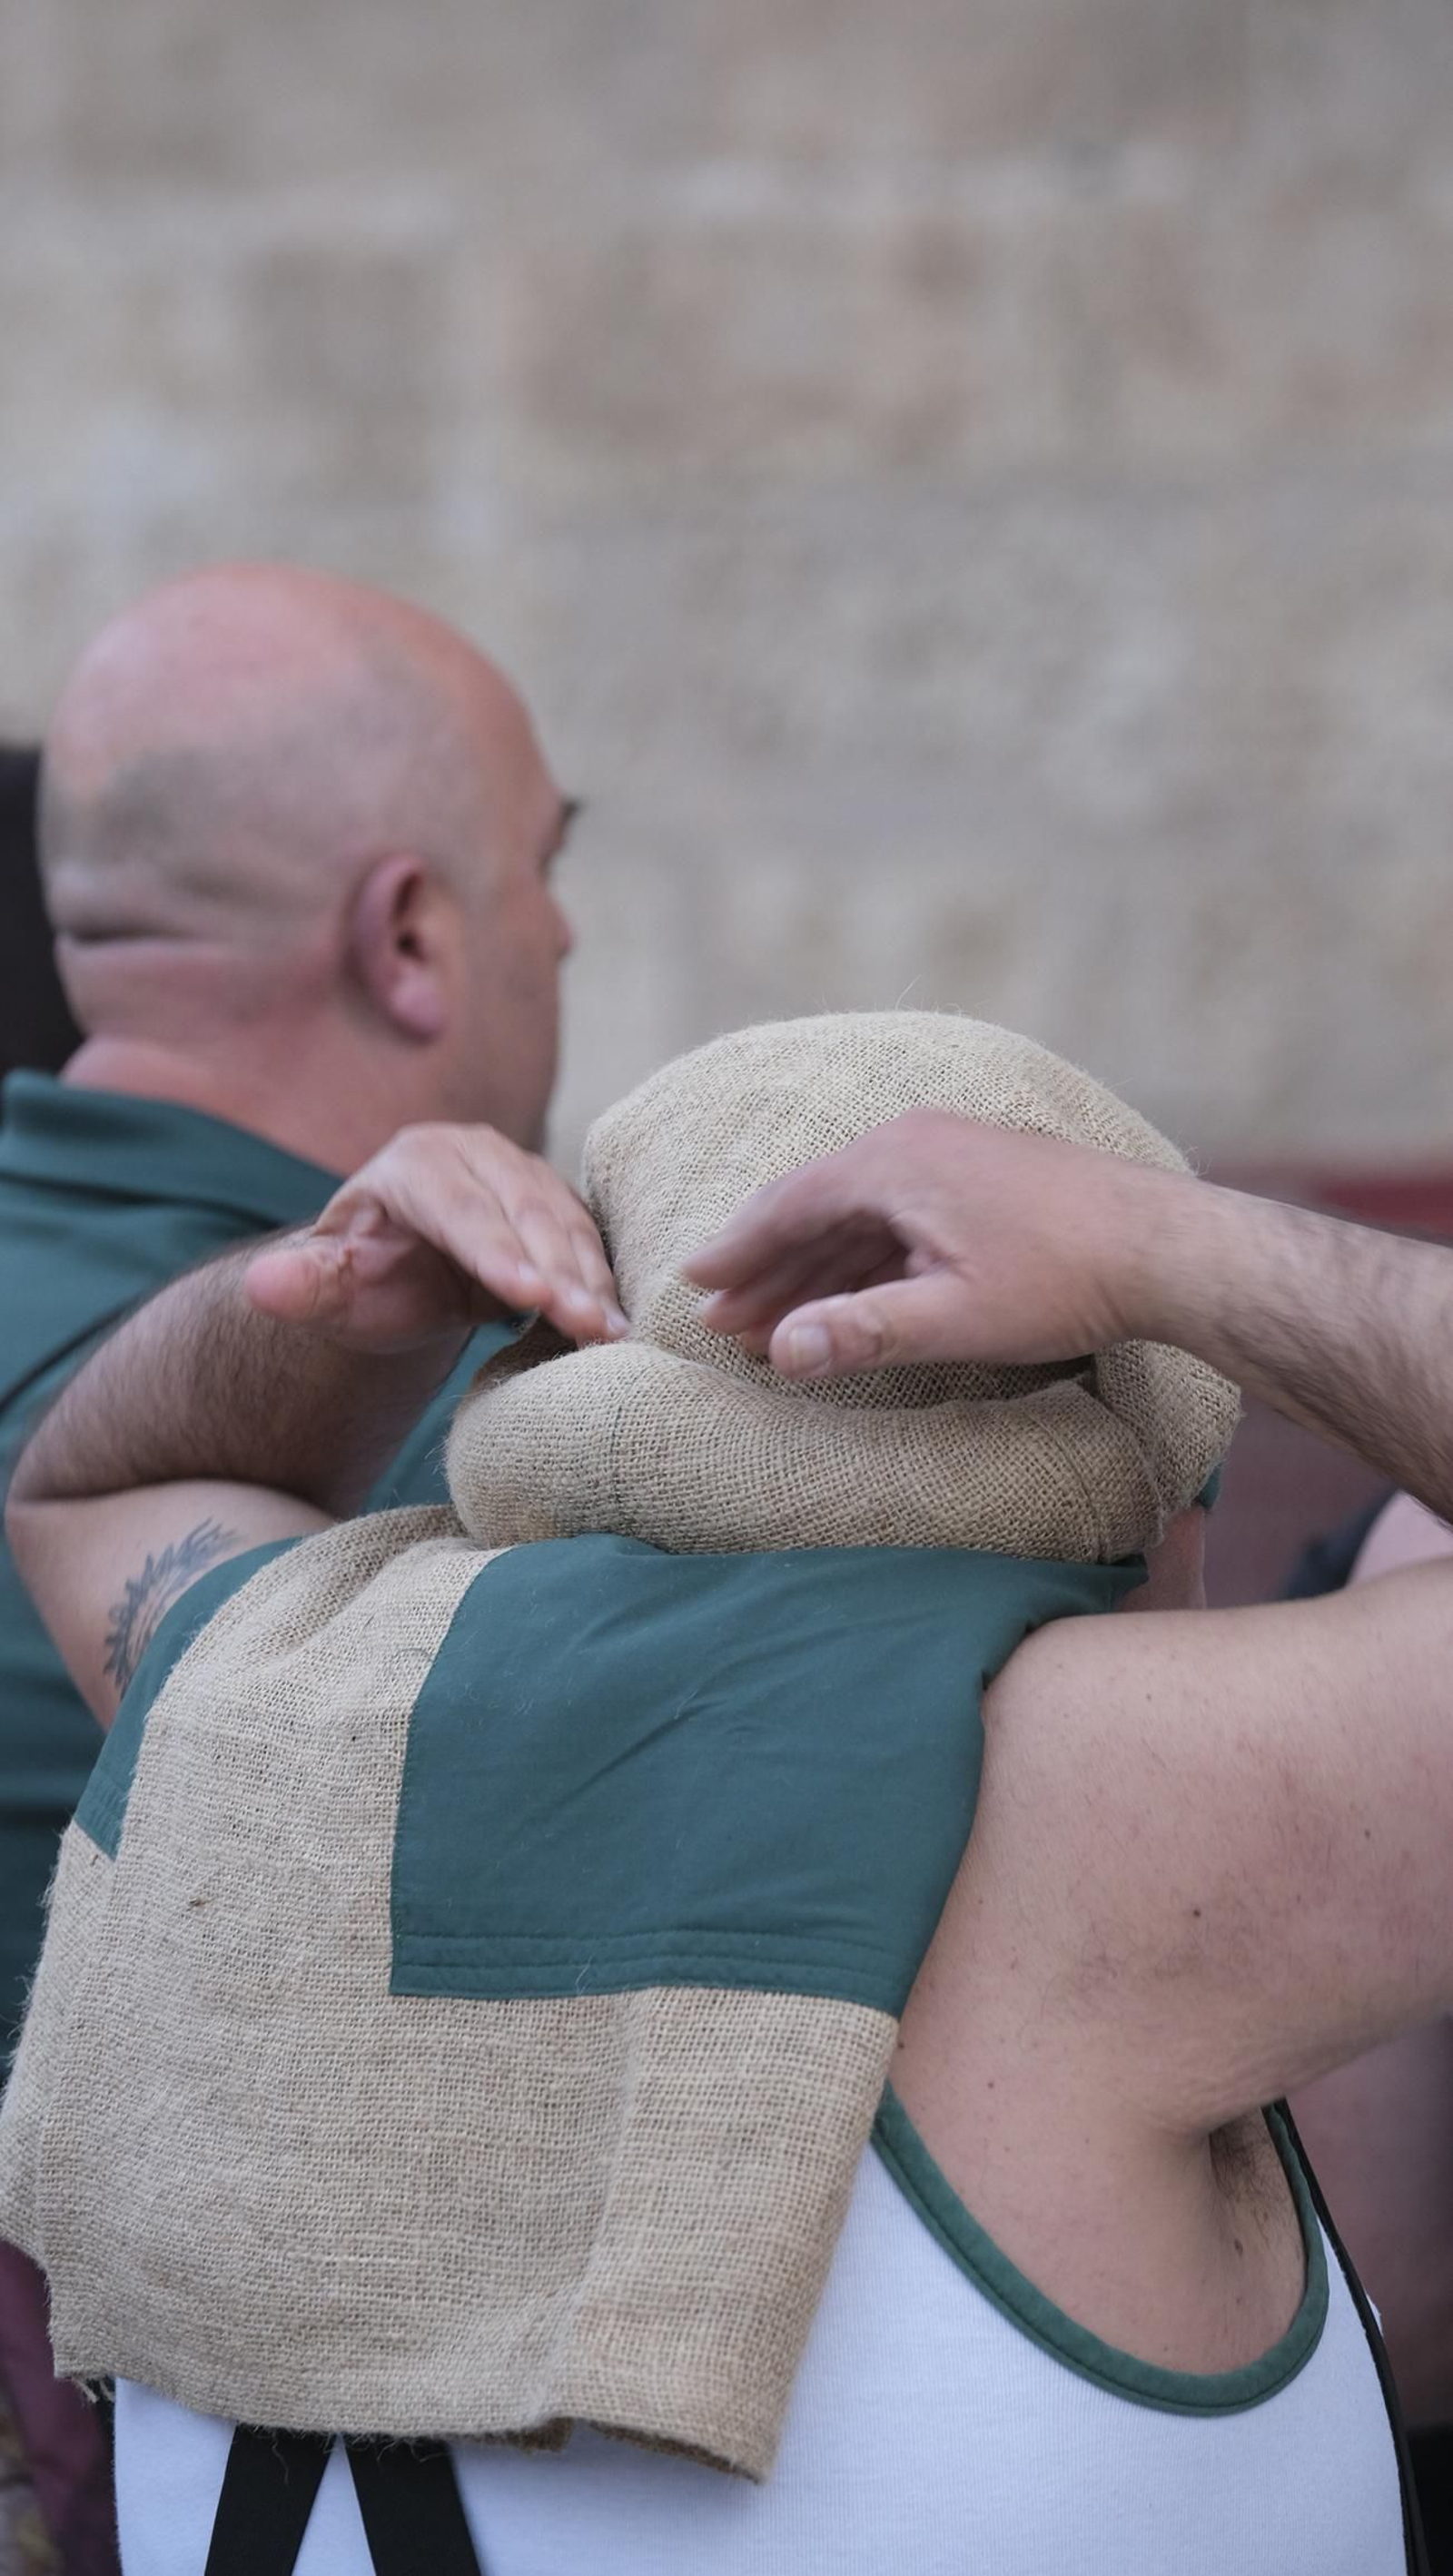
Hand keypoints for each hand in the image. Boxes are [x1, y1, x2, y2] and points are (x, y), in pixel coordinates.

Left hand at [244, 1124, 628, 1353]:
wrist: (401, 1272)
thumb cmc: (362, 1282)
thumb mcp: (327, 1289)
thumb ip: (301, 1286)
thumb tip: (263, 1286)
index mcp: (412, 1163)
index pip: (457, 1207)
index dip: (493, 1250)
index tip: (526, 1295)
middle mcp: (472, 1153)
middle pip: (522, 1210)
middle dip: (557, 1270)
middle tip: (585, 1324)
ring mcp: (520, 1172)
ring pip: (562, 1221)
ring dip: (590, 1278)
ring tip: (607, 1333)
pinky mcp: (555, 1200)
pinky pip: (585, 1237)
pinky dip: (602, 1280)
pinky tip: (616, 1325)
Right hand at [683, 1110, 1171, 1379]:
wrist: (1167, 1246)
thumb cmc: (1065, 1279)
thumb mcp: (956, 1317)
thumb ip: (863, 1331)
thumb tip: (782, 1351)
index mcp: (894, 1163)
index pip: (788, 1205)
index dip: (736, 1250)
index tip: (691, 1284)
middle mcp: (913, 1143)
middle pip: (815, 1208)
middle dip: (766, 1270)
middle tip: (720, 1322)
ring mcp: (948, 1156)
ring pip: (856, 1217)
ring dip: (812, 1271)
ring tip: (772, 1324)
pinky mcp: (979, 1178)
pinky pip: (896, 1218)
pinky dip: (861, 1261)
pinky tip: (846, 1301)